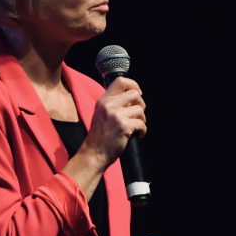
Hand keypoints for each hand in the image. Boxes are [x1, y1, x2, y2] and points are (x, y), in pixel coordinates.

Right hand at [63, 77, 145, 201]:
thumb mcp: (101, 114)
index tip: (138, 94)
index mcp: (103, 101)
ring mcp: (116, 115)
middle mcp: (109, 105)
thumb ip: (113, 104)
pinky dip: (142, 131)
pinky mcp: (123, 126)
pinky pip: (142, 124)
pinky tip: (137, 135)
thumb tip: (133, 97)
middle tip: (138, 115)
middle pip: (134, 94)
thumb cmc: (99, 137)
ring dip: (142, 119)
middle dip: (141, 104)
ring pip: (140, 109)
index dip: (133, 85)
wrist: (93, 154)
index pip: (120, 81)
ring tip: (136, 127)